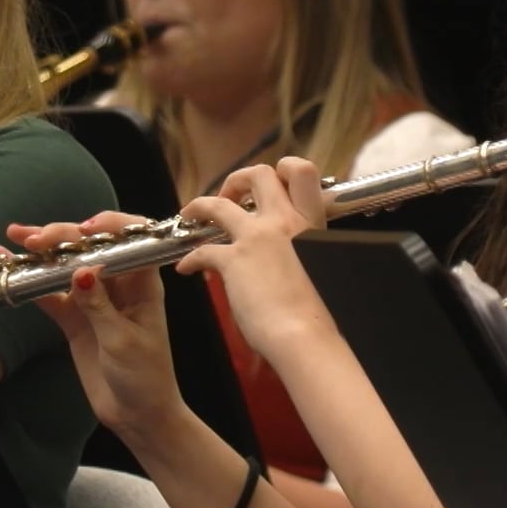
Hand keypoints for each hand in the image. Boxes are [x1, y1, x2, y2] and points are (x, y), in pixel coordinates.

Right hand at [19, 212, 188, 441]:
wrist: (137, 414)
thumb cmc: (146, 376)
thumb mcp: (123, 341)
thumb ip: (99, 306)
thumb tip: (81, 271)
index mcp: (142, 282)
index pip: (131, 240)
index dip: (110, 226)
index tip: (85, 229)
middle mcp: (118, 283)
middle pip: (91, 247)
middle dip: (64, 236)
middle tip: (37, 240)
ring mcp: (93, 298)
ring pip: (66, 264)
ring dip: (43, 250)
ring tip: (16, 236)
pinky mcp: (74, 317)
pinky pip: (50, 292)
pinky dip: (31, 279)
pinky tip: (8, 263)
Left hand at [177, 157, 335, 356]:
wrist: (305, 337)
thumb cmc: (314, 311)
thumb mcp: (319, 263)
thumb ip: (304, 246)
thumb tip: (292, 249)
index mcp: (311, 222)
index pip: (303, 171)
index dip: (283, 171)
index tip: (270, 188)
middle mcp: (285, 221)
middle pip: (259, 174)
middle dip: (238, 179)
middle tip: (230, 197)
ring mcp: (258, 237)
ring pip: (219, 203)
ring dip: (200, 206)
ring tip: (190, 215)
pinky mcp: (234, 261)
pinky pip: (202, 249)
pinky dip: (190, 258)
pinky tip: (187, 268)